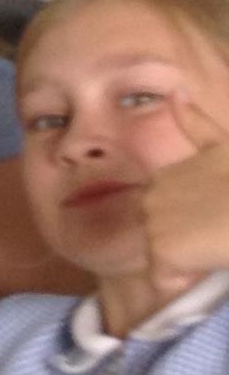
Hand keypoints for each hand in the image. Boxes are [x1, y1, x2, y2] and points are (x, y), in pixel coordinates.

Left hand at [141, 93, 228, 288]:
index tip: (220, 218)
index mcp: (168, 175)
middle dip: (190, 243)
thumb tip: (175, 92)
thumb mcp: (224, 147)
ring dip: (193, 260)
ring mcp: (153, 222)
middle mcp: (153, 195)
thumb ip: (197, 124)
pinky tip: (211, 262)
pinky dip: (188, 280)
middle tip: (223, 231)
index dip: (195, 224)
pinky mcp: (161, 250)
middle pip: (163, 238)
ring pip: (165, 259)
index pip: (167, 215)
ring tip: (221, 241)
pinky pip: (167, 281)